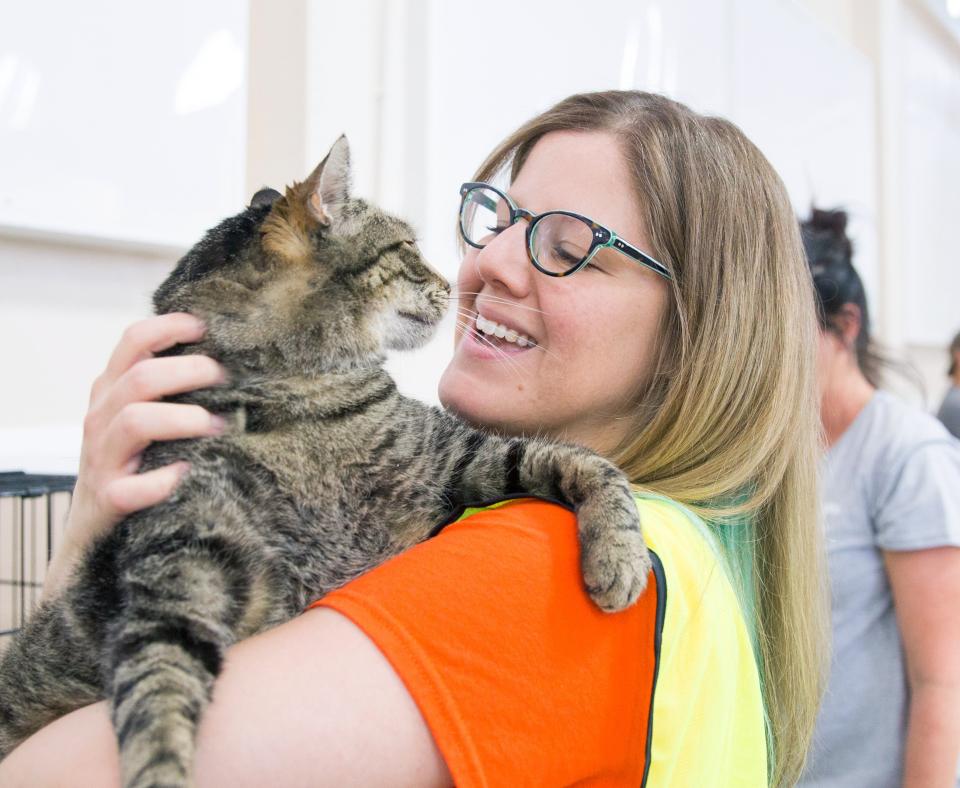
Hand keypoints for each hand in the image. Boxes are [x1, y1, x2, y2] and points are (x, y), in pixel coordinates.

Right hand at [44, 313, 227, 598]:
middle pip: (141, 377)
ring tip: (219, 427)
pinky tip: (188, 474)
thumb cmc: (133, 463)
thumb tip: (232, 358)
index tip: (207, 328)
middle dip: (190, 372)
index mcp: (112, 390)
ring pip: (135, 421)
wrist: (93, 529)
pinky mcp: (108, 498)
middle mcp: (102, 417)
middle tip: (227, 381)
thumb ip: (170, 386)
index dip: (170, 327)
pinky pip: (132, 487)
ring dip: (185, 419)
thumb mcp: (142, 416)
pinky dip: (164, 480)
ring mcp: (101, 458)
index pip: (133, 341)